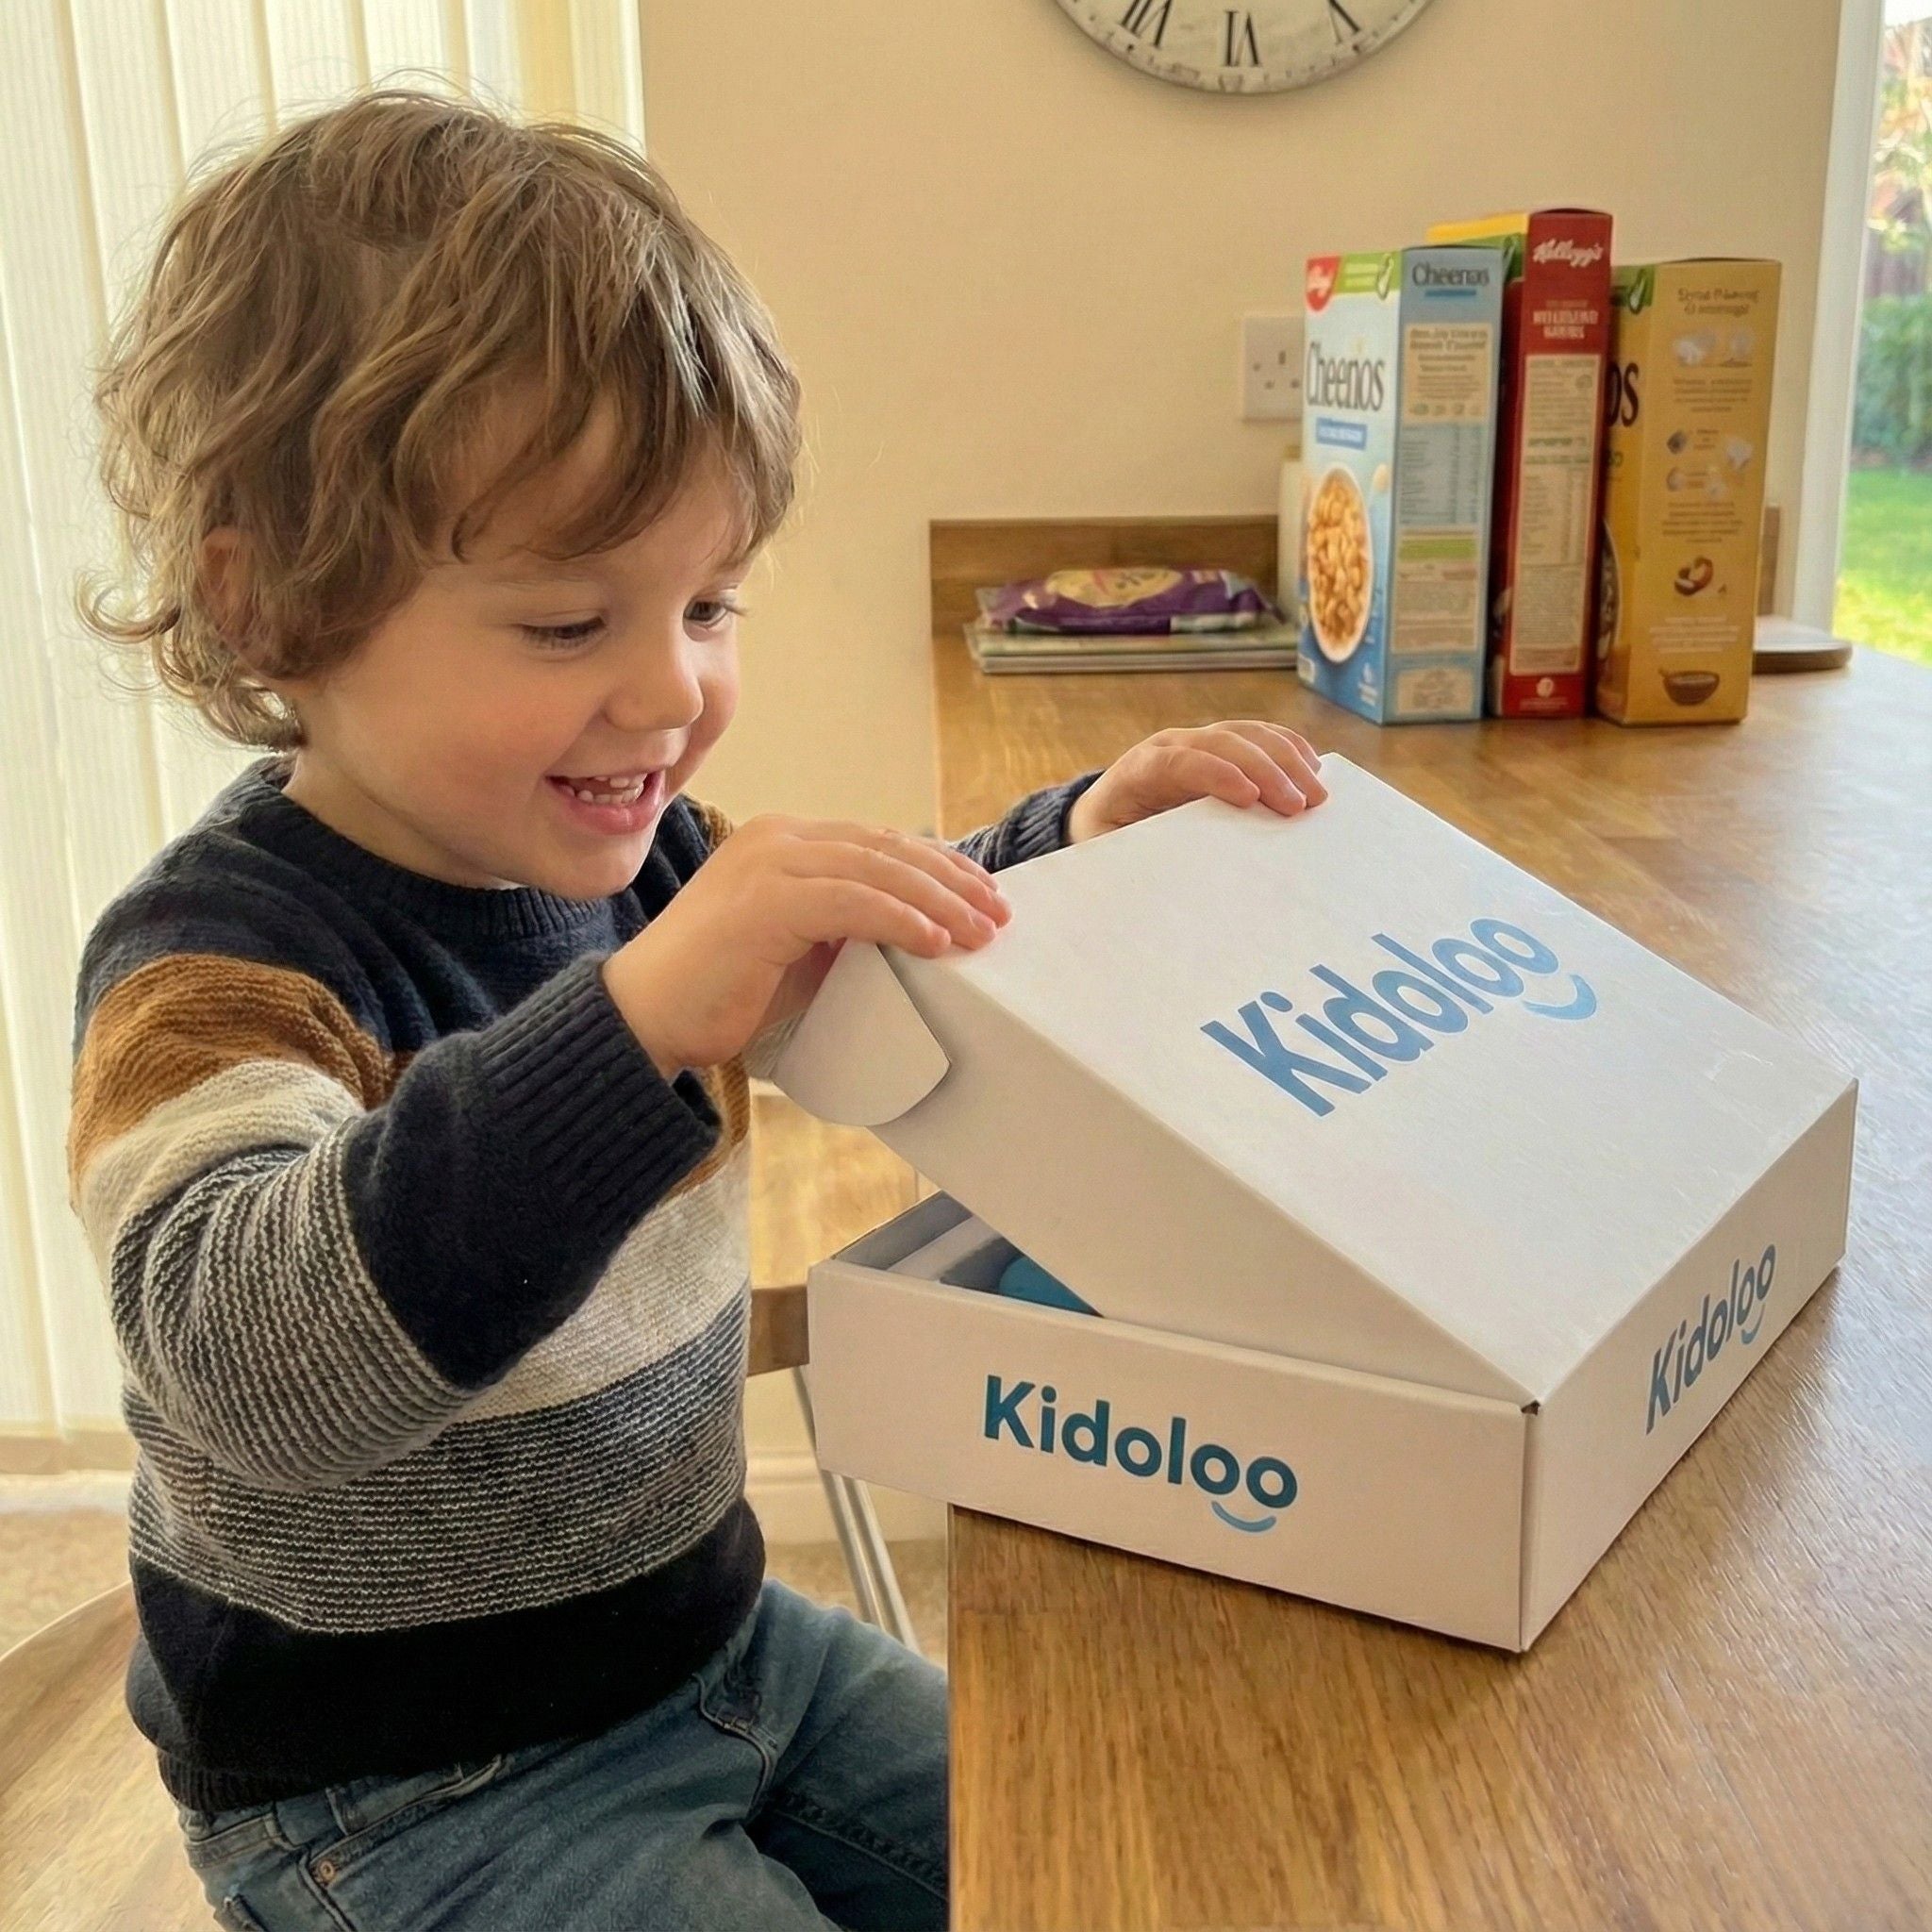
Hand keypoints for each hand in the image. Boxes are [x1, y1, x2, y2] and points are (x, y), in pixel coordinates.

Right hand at [602, 815, 1011, 1076]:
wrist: (643, 1017)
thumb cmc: (721, 992)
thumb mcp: (799, 948)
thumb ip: (846, 927)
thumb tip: (920, 933)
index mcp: (784, 843)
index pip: (878, 842)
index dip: (937, 865)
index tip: (983, 894)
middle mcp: (777, 840)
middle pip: (887, 847)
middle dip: (951, 880)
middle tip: (998, 913)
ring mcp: (768, 864)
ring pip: (876, 869)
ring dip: (938, 901)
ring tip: (980, 933)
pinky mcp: (764, 901)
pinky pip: (851, 902)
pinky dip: (900, 920)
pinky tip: (936, 943)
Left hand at [1065, 721, 1326, 843]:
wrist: (1102, 815)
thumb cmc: (1110, 841)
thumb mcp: (1112, 852)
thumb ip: (1137, 856)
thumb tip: (1170, 883)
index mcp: (1138, 771)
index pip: (1178, 762)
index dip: (1214, 774)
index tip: (1250, 797)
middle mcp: (1169, 746)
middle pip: (1222, 743)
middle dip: (1265, 769)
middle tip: (1299, 806)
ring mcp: (1197, 741)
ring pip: (1246, 734)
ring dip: (1286, 759)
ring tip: (1317, 794)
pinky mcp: (1219, 746)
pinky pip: (1258, 736)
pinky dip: (1287, 747)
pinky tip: (1313, 766)